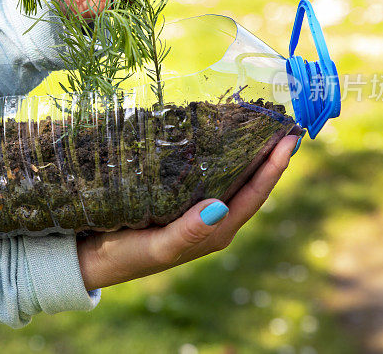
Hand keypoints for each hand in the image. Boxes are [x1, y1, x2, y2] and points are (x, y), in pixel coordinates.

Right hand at [77, 135, 298, 289]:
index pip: (254, 195)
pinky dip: (218, 154)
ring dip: (245, 153)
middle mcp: (212, 220)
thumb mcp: (159, 247)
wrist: (93, 259)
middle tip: (280, 122)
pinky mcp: (177, 199)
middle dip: (266, 155)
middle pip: (249, 183)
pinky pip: (206, 173)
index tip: (290, 139)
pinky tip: (216, 136)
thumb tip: (220, 206)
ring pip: (230, 177)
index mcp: (216, 232)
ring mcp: (195, 209)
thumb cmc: (127, 256)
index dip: (274, 167)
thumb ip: (189, 231)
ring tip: (256, 123)